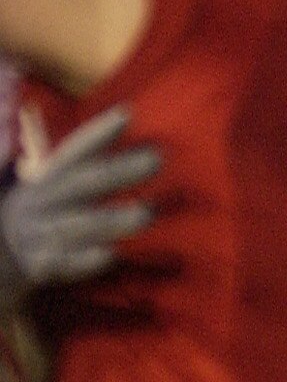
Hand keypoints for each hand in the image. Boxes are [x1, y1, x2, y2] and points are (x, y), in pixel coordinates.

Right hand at [0, 109, 157, 307]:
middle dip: (119, 171)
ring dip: (113, 219)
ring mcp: (40, 233)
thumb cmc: (36, 217)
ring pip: (79, 225)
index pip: (73, 151)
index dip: (98, 133)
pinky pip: (65, 263)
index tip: (127, 114)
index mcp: (44, 179)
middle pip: (83, 183)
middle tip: (157, 160)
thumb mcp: (43, 185)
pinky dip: (87, 260)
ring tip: (147, 213)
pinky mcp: (40, 267)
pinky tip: (111, 255)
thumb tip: (80, 116)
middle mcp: (41, 201)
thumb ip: (65, 157)